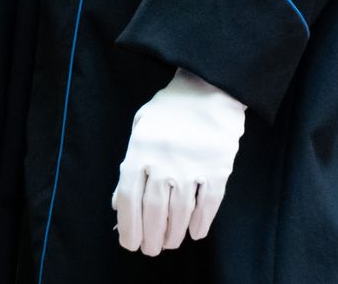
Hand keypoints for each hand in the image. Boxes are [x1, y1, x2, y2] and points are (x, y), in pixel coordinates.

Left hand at [113, 69, 245, 255]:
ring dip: (174, 233)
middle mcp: (164, 162)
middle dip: (150, 236)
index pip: (129, 196)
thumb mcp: (140, 127)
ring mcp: (192, 167)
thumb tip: (119, 202)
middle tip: (150, 250)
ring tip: (169, 243)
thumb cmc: (170, 108)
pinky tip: (195, 232)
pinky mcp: (218, 169)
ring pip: (180, 212)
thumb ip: (130, 164)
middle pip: (154, 211)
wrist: (210, 88)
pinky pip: (209, 203)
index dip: (128, 224)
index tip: (129, 242)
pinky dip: (201, 221)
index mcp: (140, 150)